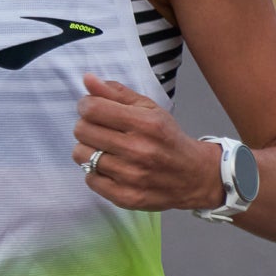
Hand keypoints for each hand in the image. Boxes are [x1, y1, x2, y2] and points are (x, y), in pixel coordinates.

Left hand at [71, 73, 225, 211]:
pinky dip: (95, 171)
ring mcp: (131, 176)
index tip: (91, 108)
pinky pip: (89, 179)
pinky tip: (110, 167)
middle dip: (86, 125)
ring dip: (89, 149)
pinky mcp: (125, 196)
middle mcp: (137, 150)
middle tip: (100, 129)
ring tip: (104, 148)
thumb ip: (117, 93)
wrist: (194, 176)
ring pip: (81, 155)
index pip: (93, 109)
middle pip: (82, 130)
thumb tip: (87, 79)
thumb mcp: (149, 109)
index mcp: (145, 123)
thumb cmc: (168, 138)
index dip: (86, 105)